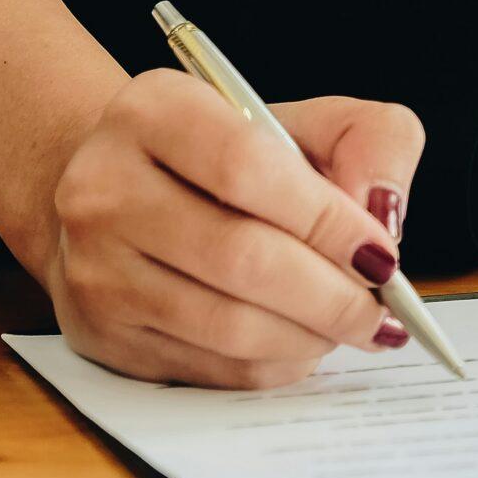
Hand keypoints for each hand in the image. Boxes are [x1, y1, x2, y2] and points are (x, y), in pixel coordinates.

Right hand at [43, 71, 425, 388]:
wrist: (133, 195)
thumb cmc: (237, 158)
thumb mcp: (313, 122)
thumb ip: (373, 141)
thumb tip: (383, 214)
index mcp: (155, 111)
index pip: (246, 167)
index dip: (326, 220)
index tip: (381, 253)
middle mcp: (105, 185)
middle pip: (239, 256)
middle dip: (331, 295)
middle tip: (381, 309)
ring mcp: (94, 266)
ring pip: (225, 324)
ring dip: (309, 336)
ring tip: (350, 324)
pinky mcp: (100, 333)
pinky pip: (208, 367)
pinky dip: (274, 364)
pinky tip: (303, 343)